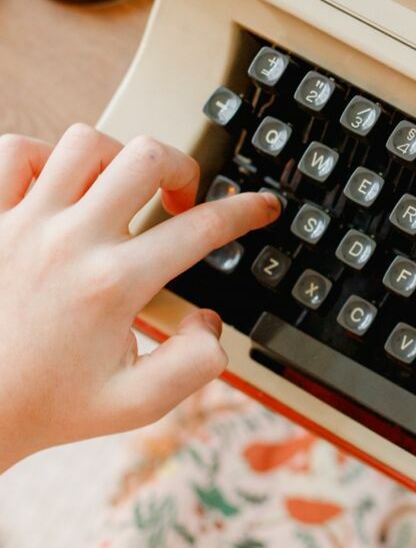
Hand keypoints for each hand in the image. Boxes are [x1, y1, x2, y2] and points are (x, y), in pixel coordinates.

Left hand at [0, 125, 279, 468]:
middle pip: (147, 158)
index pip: (200, 229)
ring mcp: (24, 222)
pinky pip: (15, 151)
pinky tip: (55, 187)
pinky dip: (41, 156)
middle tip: (179, 197)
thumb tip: (209, 323)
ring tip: (117, 190)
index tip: (259, 206)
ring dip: (114, 159)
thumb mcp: (137, 404)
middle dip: (181, 168)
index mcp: (114, 285)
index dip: (244, 212)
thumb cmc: (45, 405)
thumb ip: (195, 365)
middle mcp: (71, 242)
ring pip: (85, 142)